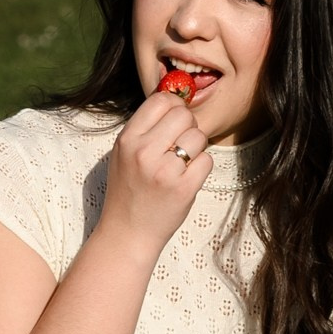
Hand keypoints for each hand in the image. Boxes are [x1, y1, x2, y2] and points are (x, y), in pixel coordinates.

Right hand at [96, 87, 220, 258]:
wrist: (127, 233)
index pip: (160, 100)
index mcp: (128, 139)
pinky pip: (207, 160)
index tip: (173, 121)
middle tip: (180, 145)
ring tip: (181, 164)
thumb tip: (176, 100)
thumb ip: (146, 128)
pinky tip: (187, 179)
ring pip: (199, 136)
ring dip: (196, 148)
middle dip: (188, 127)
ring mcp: (164, 171)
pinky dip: (202, 168)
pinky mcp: (183, 188)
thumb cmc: (129, 190)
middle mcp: (144, 151)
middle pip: (184, 115)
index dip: (174, 107)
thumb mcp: (125, 153)